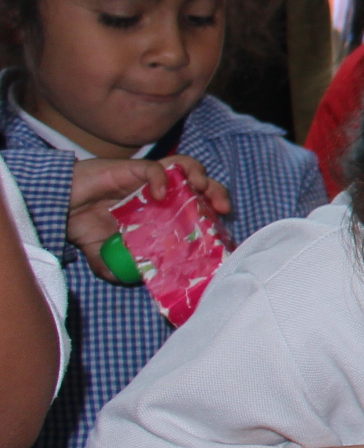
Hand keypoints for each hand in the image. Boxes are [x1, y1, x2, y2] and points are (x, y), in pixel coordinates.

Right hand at [66, 155, 233, 279]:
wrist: (57, 208)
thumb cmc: (84, 226)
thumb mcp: (103, 256)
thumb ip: (117, 268)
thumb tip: (132, 280)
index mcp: (160, 211)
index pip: (197, 206)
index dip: (212, 213)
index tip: (222, 226)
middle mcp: (159, 193)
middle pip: (199, 184)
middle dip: (216, 192)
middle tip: (221, 207)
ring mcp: (146, 180)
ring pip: (183, 167)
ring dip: (198, 176)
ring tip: (201, 190)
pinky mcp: (130, 170)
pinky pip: (153, 169)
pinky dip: (161, 177)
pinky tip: (159, 192)